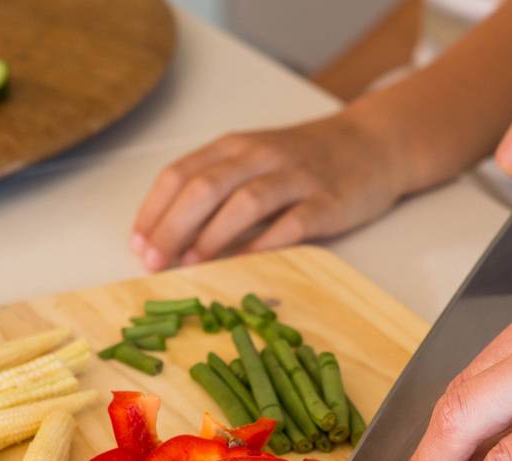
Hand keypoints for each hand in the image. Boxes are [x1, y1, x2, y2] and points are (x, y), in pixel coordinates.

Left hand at [131, 111, 405, 270]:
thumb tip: (168, 238)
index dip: (154, 211)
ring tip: (191, 264)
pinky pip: (292, 224)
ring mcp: (296, 177)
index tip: (138, 245)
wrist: (373, 144)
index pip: (181, 174)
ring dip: (213, 235)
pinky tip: (244, 266)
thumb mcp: (253, 161)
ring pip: (245, 202)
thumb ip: (216, 189)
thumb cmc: (303, 162)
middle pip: (205, 188)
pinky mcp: (327, 201)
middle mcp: (260, 156)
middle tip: (154, 262)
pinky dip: (265, 245)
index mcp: (234, 147)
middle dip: (173, 227)